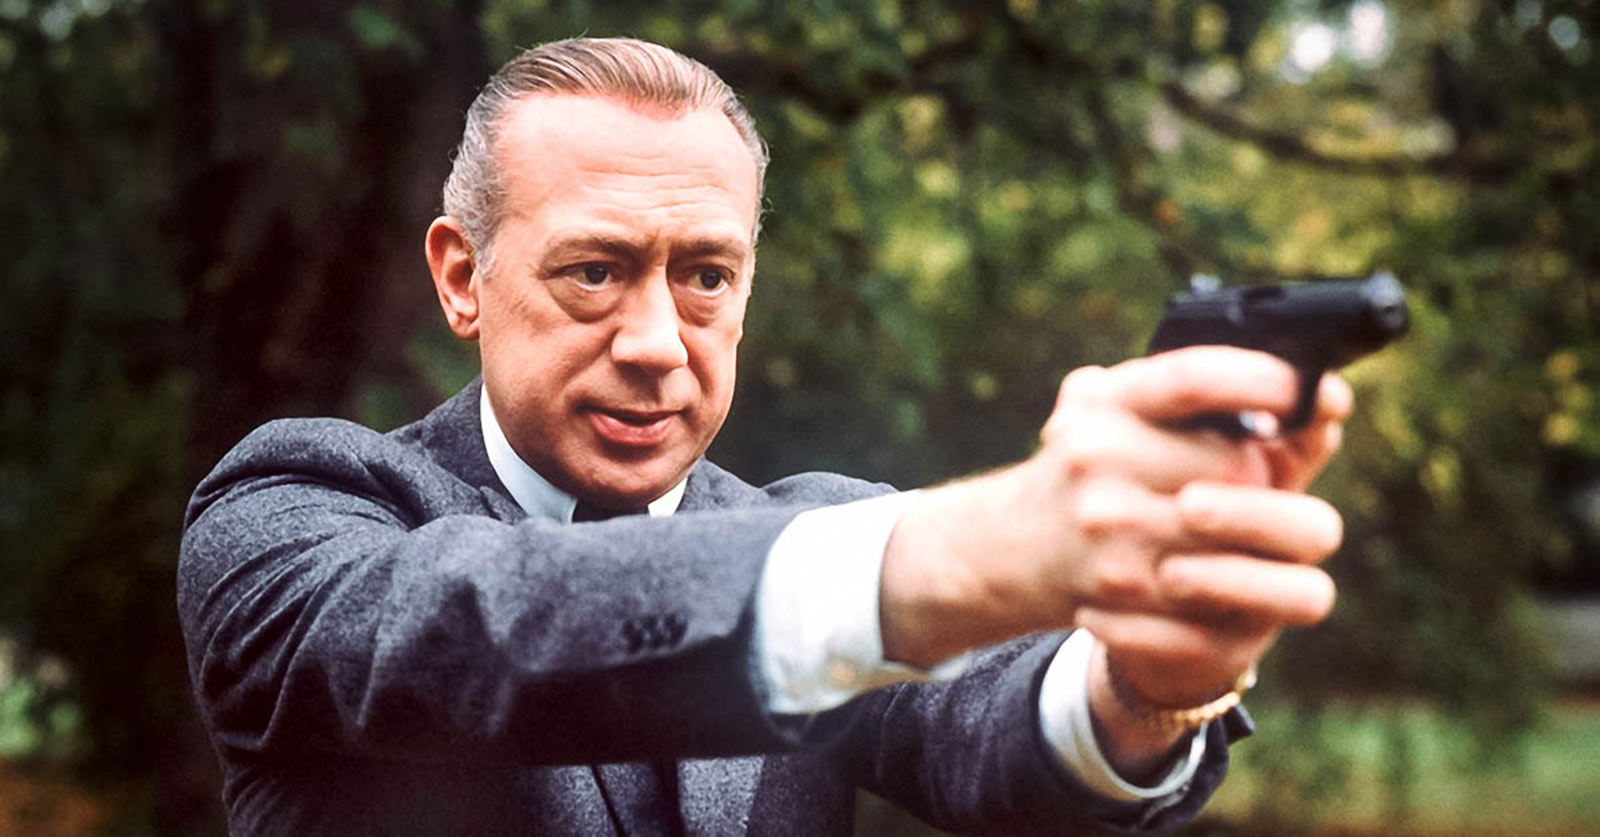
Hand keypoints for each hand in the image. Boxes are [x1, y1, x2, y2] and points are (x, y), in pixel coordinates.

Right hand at [881, 347, 1347, 690]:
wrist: (1012, 545)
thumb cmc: (1098, 466)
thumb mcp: (1130, 412)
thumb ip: (1219, 398)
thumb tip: (1328, 401)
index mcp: (1106, 407)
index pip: (1193, 380)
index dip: (1265, 379)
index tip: (1307, 388)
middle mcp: (1100, 466)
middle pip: (1238, 470)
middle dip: (1274, 479)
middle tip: (1278, 485)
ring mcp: (1109, 539)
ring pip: (1245, 551)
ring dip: (1275, 547)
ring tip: (1279, 542)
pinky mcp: (1121, 606)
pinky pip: (1223, 613)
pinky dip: (1247, 601)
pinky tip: (1243, 589)